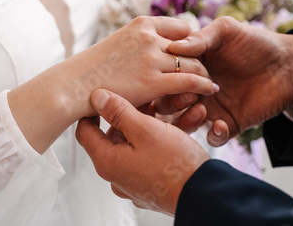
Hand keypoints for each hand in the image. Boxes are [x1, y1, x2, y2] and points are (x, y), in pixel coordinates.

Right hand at [8, 16, 214, 152]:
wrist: (72, 86)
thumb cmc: (92, 69)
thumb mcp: (118, 44)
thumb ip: (139, 44)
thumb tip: (153, 50)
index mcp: (141, 24)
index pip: (182, 28)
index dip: (191, 43)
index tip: (192, 57)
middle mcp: (149, 37)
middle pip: (191, 46)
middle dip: (200, 59)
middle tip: (205, 72)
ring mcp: (151, 58)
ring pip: (193, 63)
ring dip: (203, 74)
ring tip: (209, 83)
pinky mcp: (152, 81)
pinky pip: (190, 81)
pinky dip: (203, 85)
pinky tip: (209, 90)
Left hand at [76, 89, 209, 215]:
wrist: (207, 195)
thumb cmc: (175, 165)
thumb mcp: (145, 129)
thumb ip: (119, 112)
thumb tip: (97, 98)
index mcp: (108, 162)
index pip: (86, 131)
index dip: (93, 110)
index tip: (105, 96)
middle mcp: (118, 175)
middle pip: (115, 135)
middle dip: (134, 114)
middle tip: (150, 100)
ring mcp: (136, 182)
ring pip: (138, 143)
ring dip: (154, 124)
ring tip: (174, 109)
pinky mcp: (154, 184)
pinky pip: (153, 155)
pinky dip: (164, 139)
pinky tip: (183, 125)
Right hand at [168, 17, 292, 145]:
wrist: (289, 64)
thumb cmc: (256, 42)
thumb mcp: (227, 31)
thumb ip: (201, 38)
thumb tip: (173, 47)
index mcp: (190, 66)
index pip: (166, 76)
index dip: (165, 78)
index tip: (173, 76)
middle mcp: (196, 88)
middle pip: (169, 103)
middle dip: (172, 102)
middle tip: (189, 96)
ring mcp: (212, 107)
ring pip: (185, 123)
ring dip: (188, 120)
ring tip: (203, 110)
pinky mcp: (229, 123)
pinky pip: (213, 137)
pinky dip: (213, 134)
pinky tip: (220, 124)